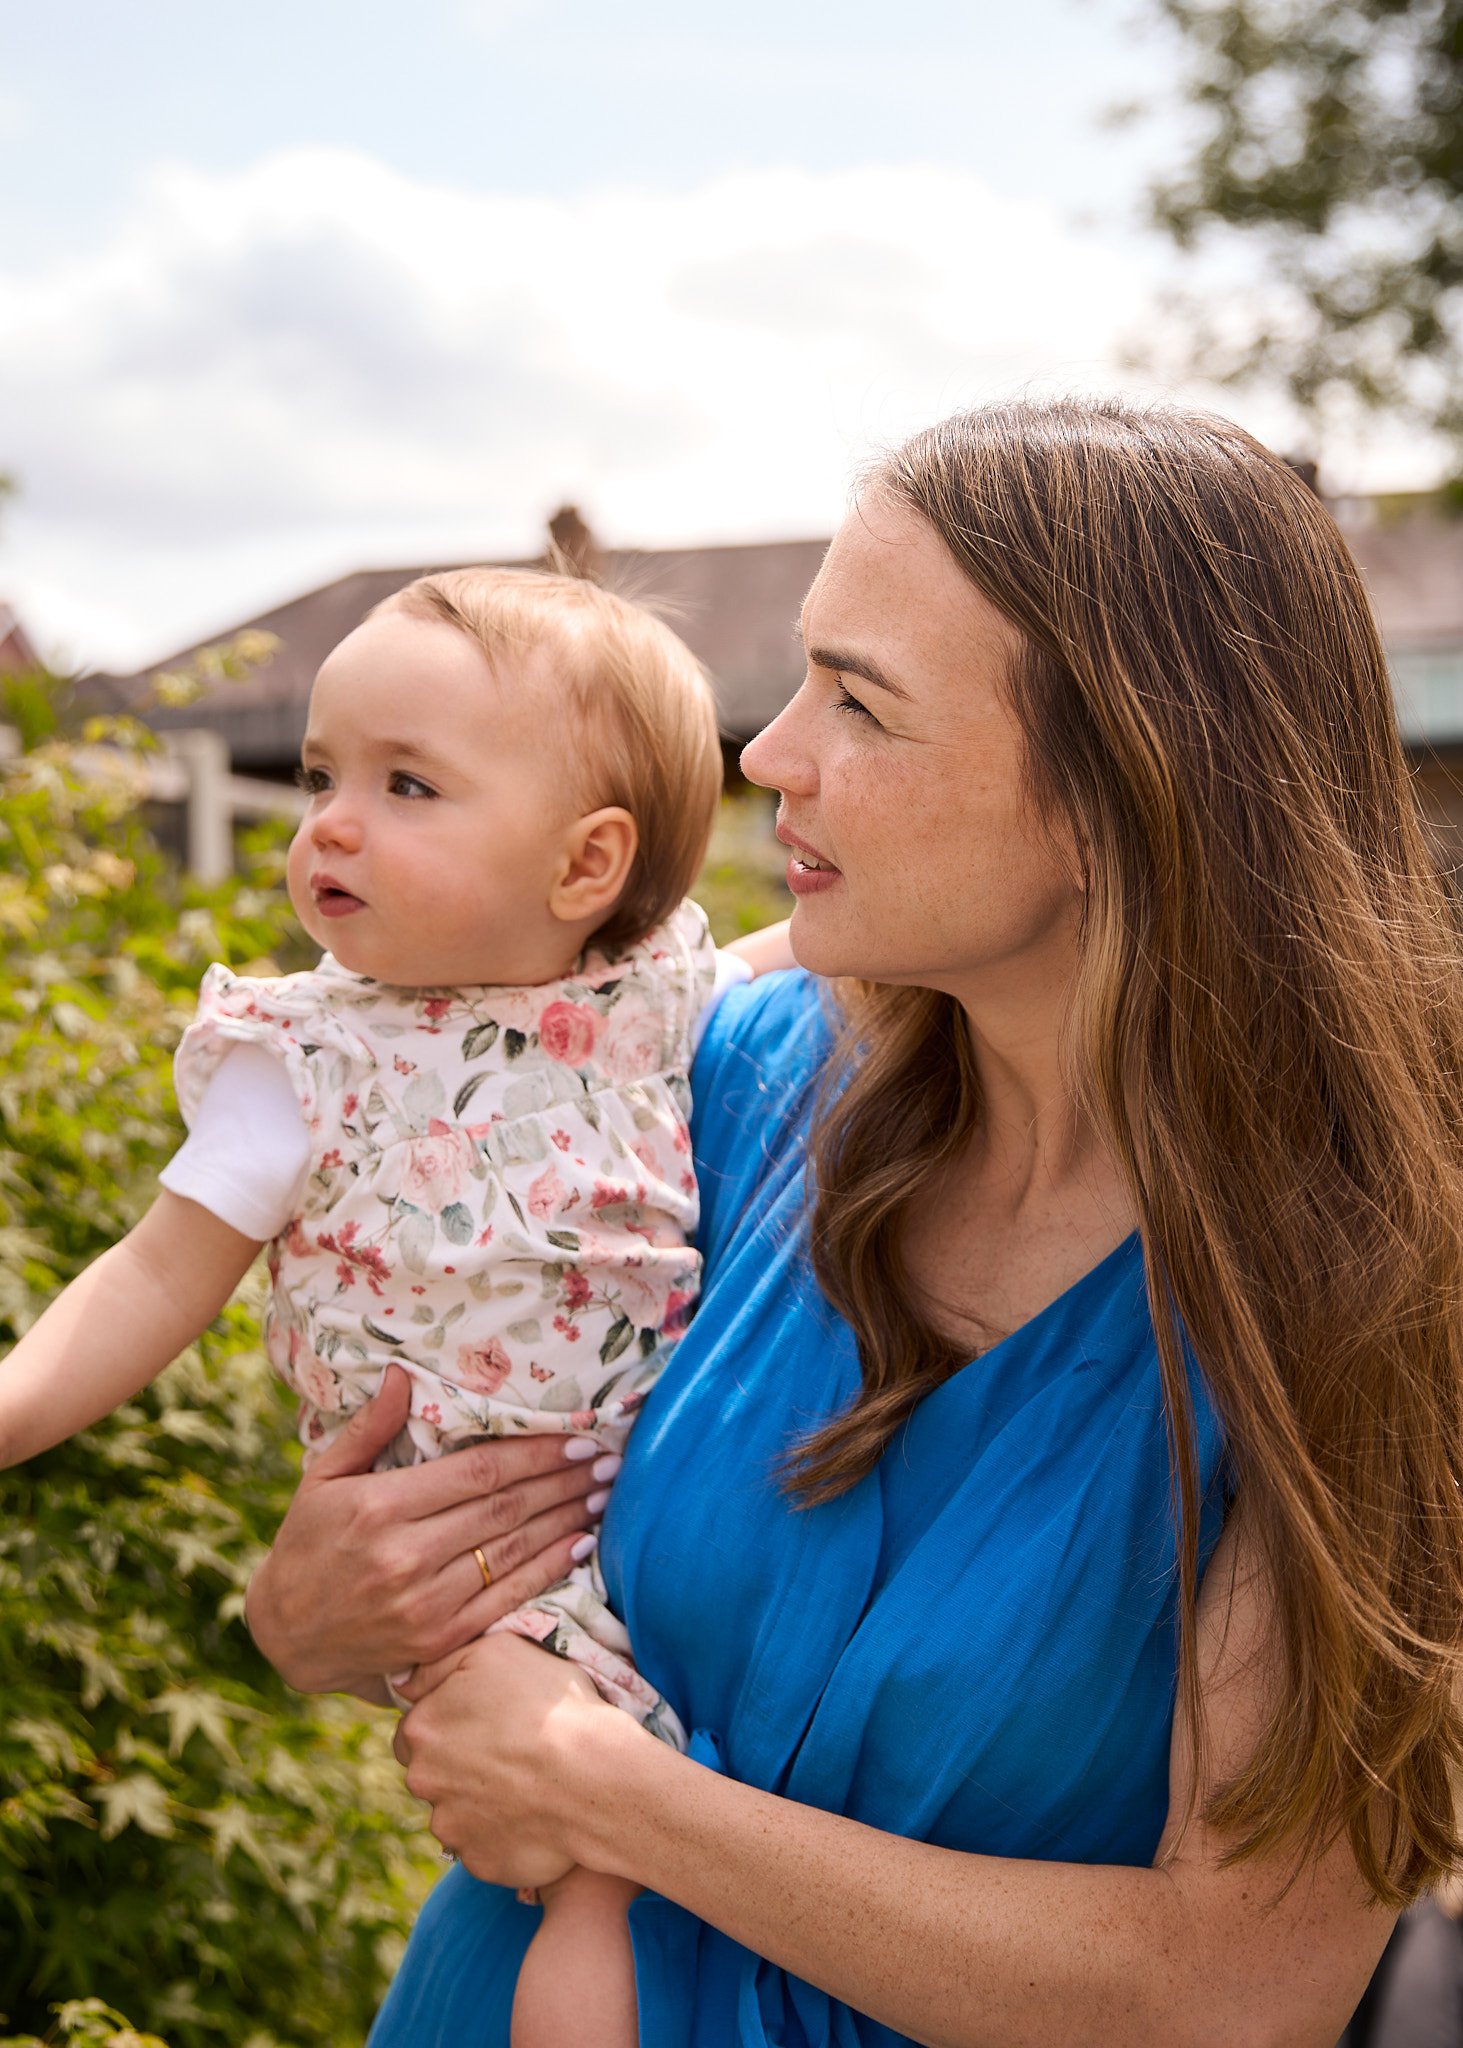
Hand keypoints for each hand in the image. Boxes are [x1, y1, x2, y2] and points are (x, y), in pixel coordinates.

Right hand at [244, 1365, 613, 1693]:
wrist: (285, 1636)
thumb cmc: (307, 1544)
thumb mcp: (323, 1478)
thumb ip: (367, 1428)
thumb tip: (402, 1375)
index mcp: (379, 1508)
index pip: (477, 1473)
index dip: (535, 1454)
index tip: (577, 1437)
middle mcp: (405, 1556)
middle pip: (504, 1509)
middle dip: (563, 1481)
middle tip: (608, 1460)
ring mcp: (424, 1604)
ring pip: (513, 1551)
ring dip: (567, 1519)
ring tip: (604, 1493)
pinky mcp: (438, 1640)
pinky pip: (507, 1598)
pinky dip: (549, 1569)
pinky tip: (580, 1544)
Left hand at [394, 1633, 625, 1887]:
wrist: (595, 1777)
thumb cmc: (550, 1706)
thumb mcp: (495, 1651)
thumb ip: (439, 1665)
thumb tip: (404, 1683)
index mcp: (421, 1728)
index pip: (416, 1728)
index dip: (451, 1722)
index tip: (488, 1722)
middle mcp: (424, 1781)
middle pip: (433, 1772)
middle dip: (461, 1764)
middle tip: (510, 1752)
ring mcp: (451, 1827)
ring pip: (457, 1811)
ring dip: (482, 1800)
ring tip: (530, 1785)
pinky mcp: (480, 1862)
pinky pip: (485, 1846)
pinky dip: (505, 1834)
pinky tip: (536, 1815)